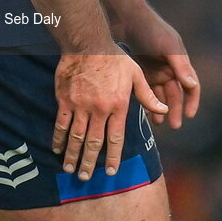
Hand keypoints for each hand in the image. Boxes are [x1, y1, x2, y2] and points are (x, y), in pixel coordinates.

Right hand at [52, 44, 167, 180]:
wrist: (88, 42)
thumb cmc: (113, 57)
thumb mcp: (135, 74)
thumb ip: (147, 95)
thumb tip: (164, 110)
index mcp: (118, 105)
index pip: (116, 138)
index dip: (113, 157)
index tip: (111, 171)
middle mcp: (99, 109)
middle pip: (94, 142)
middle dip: (89, 163)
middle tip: (84, 178)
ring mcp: (80, 105)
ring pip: (77, 137)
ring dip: (73, 155)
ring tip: (70, 169)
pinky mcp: (65, 99)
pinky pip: (61, 123)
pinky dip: (59, 138)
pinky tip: (57, 148)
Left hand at [123, 5, 199, 128]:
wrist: (126, 17)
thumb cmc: (151, 30)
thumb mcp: (168, 46)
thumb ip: (180, 65)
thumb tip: (192, 85)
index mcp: (179, 62)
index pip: (191, 86)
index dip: (192, 101)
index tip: (188, 115)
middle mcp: (169, 68)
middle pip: (175, 94)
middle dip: (175, 110)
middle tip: (173, 125)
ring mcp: (154, 69)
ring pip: (160, 95)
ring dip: (160, 108)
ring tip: (157, 122)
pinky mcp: (139, 70)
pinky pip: (145, 90)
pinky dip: (146, 101)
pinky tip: (143, 111)